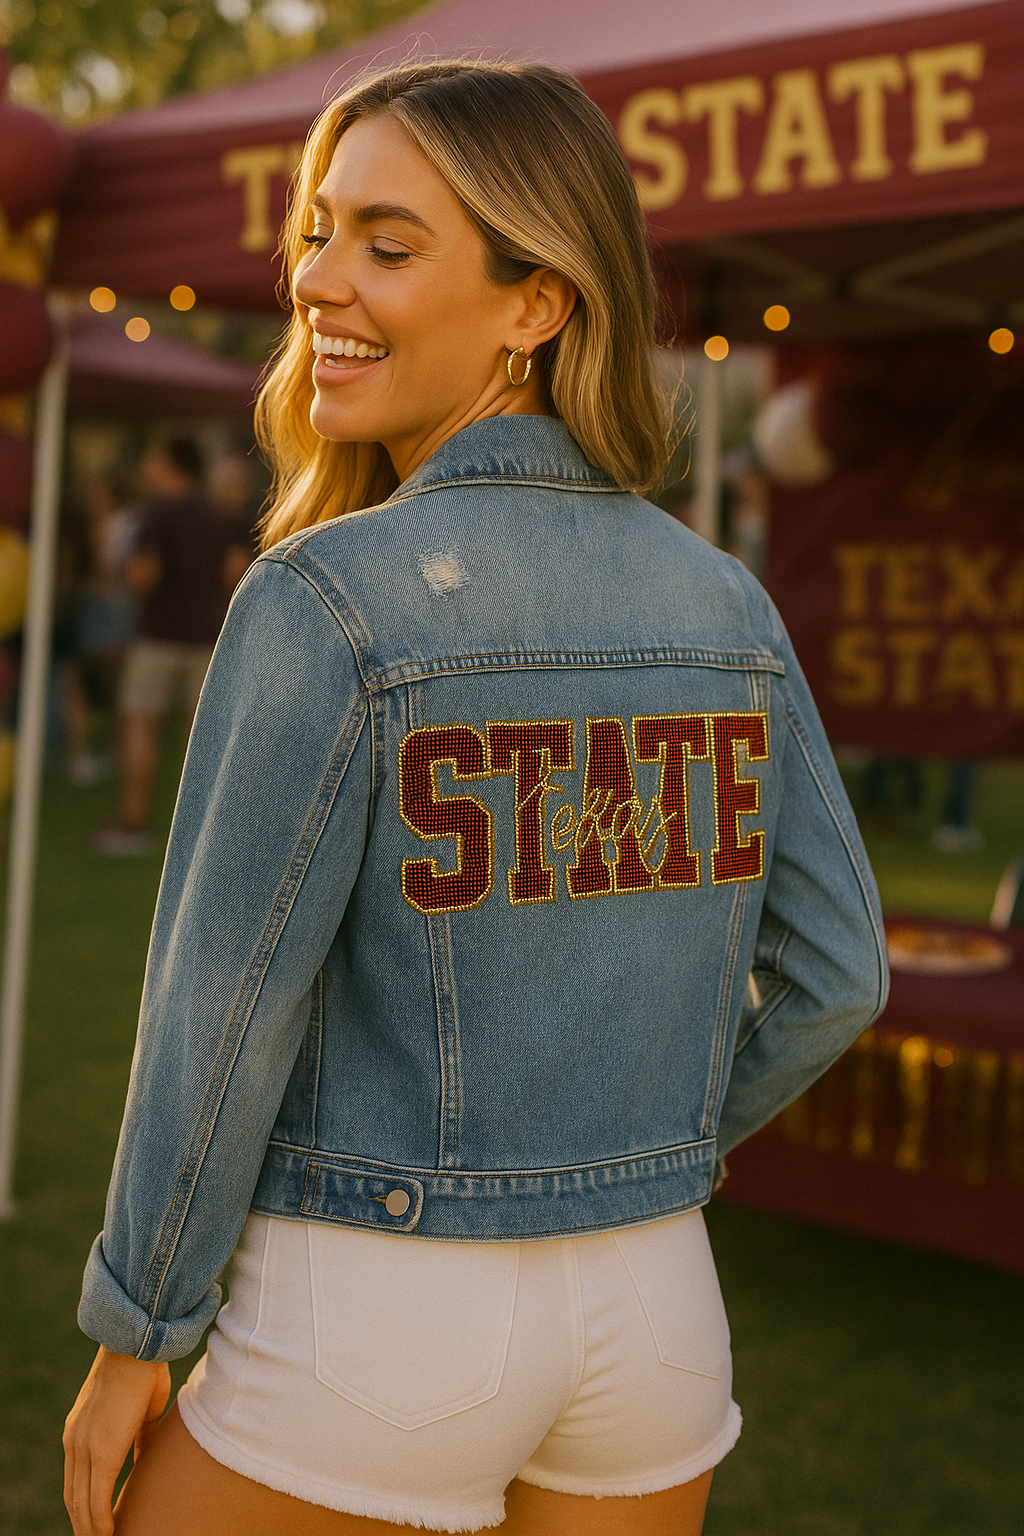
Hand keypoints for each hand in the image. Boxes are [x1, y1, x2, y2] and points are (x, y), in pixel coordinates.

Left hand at [63, 1346, 170, 1535]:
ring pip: (81, 1502)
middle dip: (83, 1524)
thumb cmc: (143, 1371)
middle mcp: (75, 1442)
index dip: (83, 1506)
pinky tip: (109, 1533)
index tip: (94, 1523)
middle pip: (73, 1497)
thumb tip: (143, 1455)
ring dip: (91, 1527)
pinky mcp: (101, 1451)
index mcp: (79, 1432)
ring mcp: (84, 1447)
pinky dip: (101, 1520)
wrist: (137, 1347)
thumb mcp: (137, 1410)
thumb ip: (136, 1435)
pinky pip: (96, 1497)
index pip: (74, 1480)